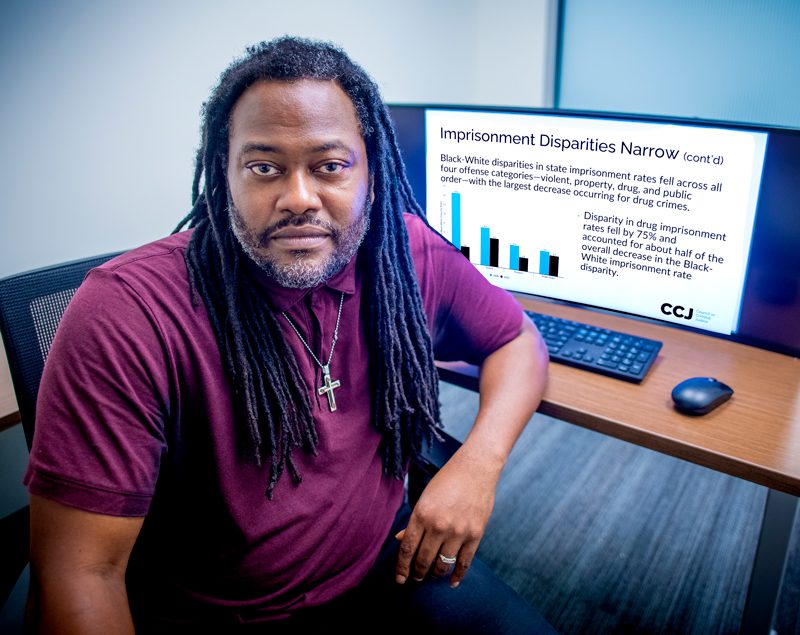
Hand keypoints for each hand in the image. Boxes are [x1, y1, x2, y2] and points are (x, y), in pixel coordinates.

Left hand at [395, 446, 501, 587]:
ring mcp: (458, 531)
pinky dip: (458, 575)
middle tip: (416, 578)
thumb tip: (400, 540)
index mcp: (422, 514)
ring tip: (431, 575)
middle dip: (417, 573)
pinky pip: (465, 562)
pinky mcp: (475, 534)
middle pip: (423, 560)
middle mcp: (439, 525)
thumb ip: (414, 521)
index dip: (402, 567)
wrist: (476, 468)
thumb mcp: (425, 498)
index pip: (408, 548)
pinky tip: (452, 582)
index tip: (400, 579)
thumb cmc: (447, 481)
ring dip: (435, 574)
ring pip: (442, 565)